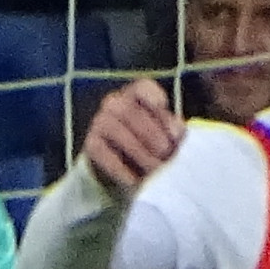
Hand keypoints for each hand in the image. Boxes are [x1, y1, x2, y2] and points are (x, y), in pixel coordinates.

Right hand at [78, 78, 187, 196]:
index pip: (142, 88)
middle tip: (166, 153)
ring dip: (137, 150)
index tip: (170, 124)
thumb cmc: (151, 144)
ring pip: (114, 129)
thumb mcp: (167, 134)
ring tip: (154, 168)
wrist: (124, 167)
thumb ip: (174, 131)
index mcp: (137, 94)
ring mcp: (99, 122)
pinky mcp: (91, 144)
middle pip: (128, 110)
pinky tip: (135, 181)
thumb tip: (178, 136)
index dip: (156, 102)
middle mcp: (114, 102)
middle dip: (150, 132)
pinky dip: (119, 168)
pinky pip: (101, 152)